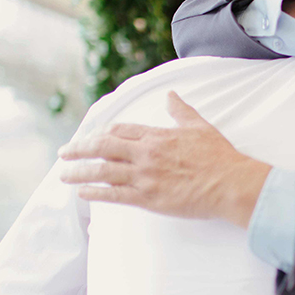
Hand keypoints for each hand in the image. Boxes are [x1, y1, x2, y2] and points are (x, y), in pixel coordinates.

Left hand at [57, 92, 270, 227]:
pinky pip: (114, 195)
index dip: (101, 133)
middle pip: (103, 147)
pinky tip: (82, 193)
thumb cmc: (219, 157)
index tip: (90, 137)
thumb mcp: (199, 126)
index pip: (119, 130)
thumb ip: (181, 111)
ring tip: (63, 175)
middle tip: (63, 153)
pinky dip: (96, 193)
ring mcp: (145, 176)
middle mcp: (146, 154)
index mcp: (157, 135)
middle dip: (79, 149)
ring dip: (79, 172)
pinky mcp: (148, 198)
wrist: (230, 183)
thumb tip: (170, 96)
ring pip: (103, 171)